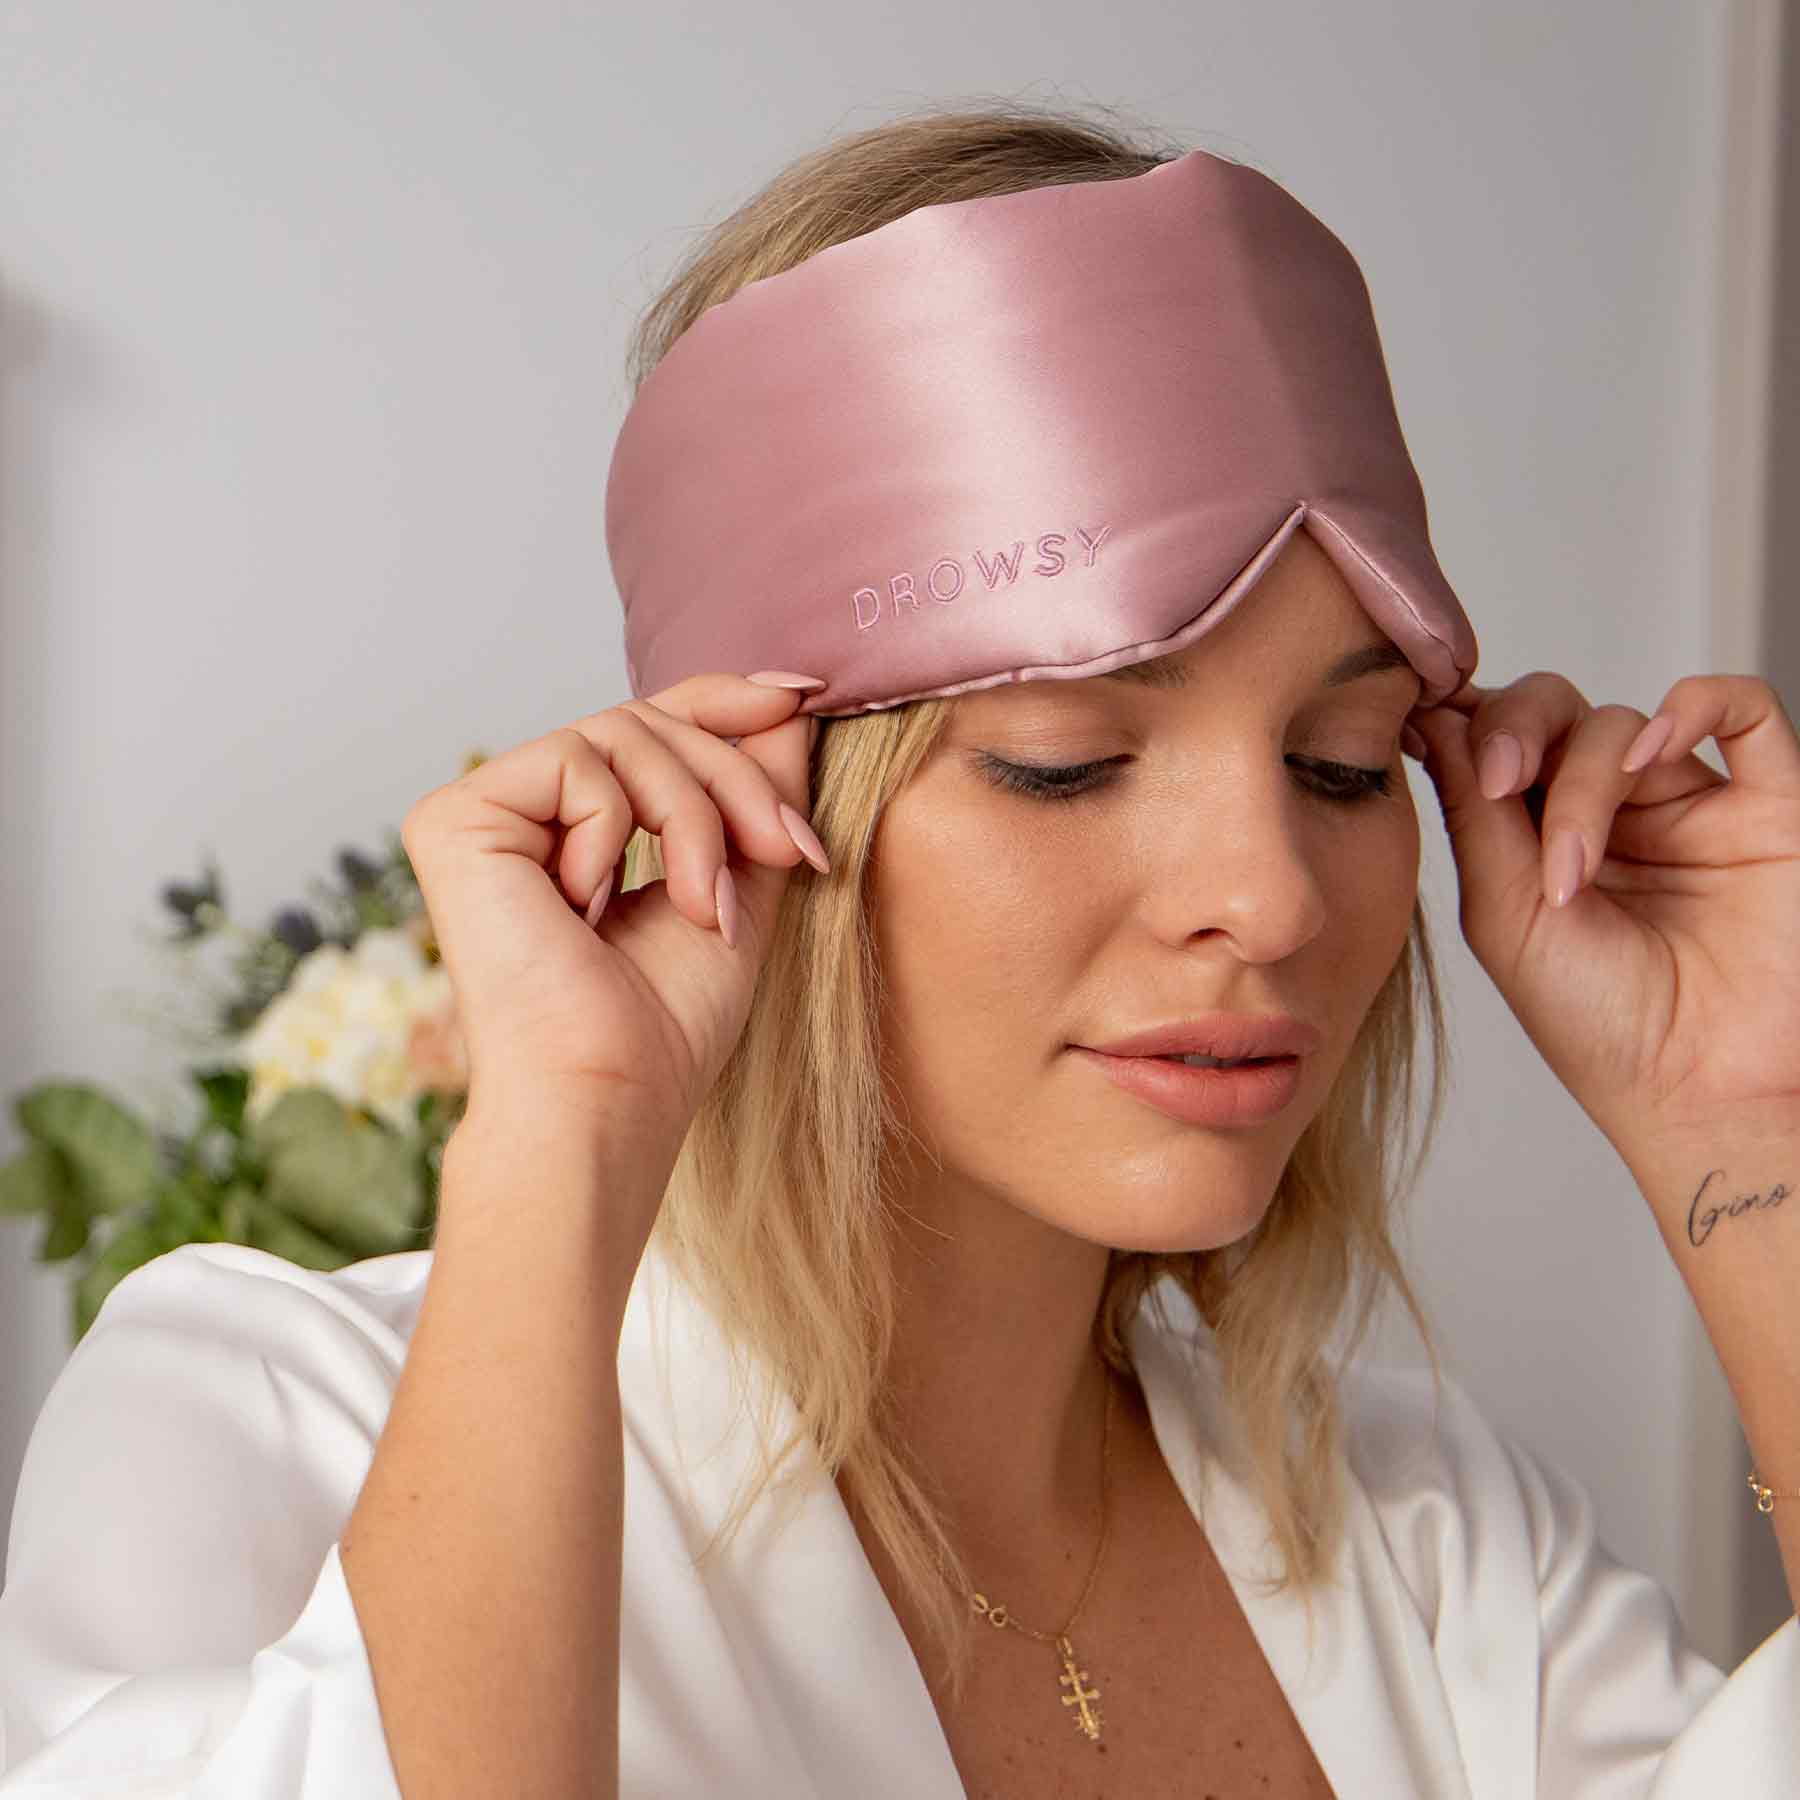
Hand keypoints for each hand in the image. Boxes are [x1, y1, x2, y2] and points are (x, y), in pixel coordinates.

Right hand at [400, 673, 828, 1162]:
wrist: (607, 1093)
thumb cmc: (665, 1025)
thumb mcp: (738, 886)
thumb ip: (755, 797)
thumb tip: (791, 701)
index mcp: (577, 830)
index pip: (652, 728)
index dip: (727, 700)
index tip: (806, 692)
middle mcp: (522, 813)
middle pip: (649, 723)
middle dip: (736, 782)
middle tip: (789, 850)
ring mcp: (482, 813)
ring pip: (623, 735)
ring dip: (696, 818)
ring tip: (706, 907)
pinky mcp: (454, 817)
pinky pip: (577, 764)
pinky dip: (618, 832)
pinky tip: (592, 908)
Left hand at [1405, 672, 1799, 1152]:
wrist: (1695, 1090)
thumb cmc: (1595, 1021)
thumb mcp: (1504, 914)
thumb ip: (1476, 814)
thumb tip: (1437, 720)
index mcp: (1534, 834)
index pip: (1495, 738)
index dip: (1462, 718)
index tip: (1422, 720)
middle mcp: (1608, 809)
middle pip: (1552, 709)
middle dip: (1517, 729)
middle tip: (1502, 783)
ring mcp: (1685, 801)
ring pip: (1622, 722)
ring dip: (1585, 782)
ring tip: (1573, 870)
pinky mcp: (1767, 806)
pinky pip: (1745, 708)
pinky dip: (1697, 705)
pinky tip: (1657, 746)